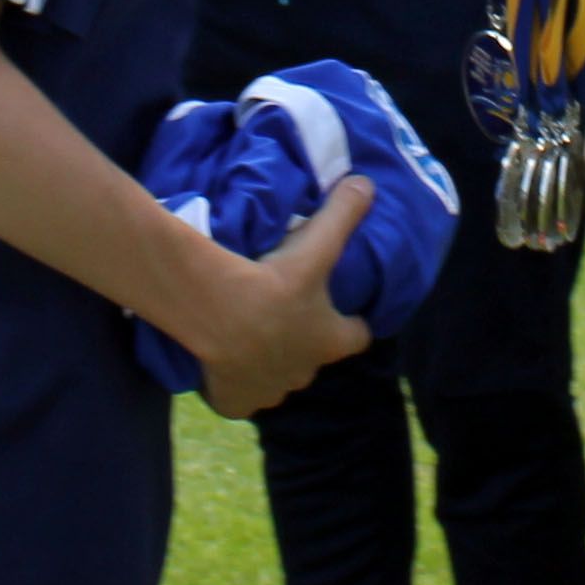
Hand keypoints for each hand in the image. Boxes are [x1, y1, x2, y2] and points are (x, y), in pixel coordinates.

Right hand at [195, 177, 373, 418]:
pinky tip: (216, 362)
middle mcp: (306, 371)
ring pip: (274, 378)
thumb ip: (342, 215)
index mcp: (330, 339)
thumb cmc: (274, 284)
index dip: (352, 322)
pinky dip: (231, 384)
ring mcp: (270, 390)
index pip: (357, 335)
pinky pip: (237, 396)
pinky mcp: (236, 401)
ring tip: (242, 333)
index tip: (343, 312)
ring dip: (265, 360)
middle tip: (279, 313)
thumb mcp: (314, 247)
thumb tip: (368, 183)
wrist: (219, 315)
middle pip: (311, 357)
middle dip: (301, 341)